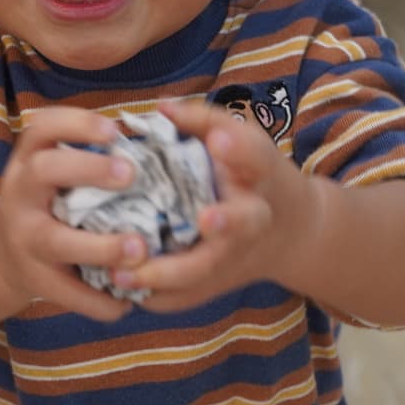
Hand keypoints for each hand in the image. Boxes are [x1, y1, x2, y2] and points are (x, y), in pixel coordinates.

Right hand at [0, 107, 149, 323]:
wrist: (5, 253)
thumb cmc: (52, 201)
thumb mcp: (56, 171)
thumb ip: (94, 158)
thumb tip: (165, 140)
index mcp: (30, 160)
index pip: (42, 128)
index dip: (77, 125)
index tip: (115, 130)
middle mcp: (22, 194)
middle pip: (45, 171)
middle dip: (89, 171)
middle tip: (132, 174)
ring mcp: (26, 238)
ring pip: (56, 241)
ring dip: (100, 246)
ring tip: (140, 249)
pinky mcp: (36, 279)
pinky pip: (68, 292)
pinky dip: (99, 301)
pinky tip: (127, 302)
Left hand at [115, 100, 325, 313]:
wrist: (289, 233)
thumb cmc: (252, 175)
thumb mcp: (239, 139)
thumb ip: (203, 121)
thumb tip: (160, 107)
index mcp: (260, 175)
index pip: (256, 156)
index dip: (238, 149)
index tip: (218, 142)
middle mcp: (253, 219)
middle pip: (242, 224)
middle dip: (224, 223)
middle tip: (202, 219)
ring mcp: (236, 256)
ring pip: (204, 271)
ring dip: (165, 275)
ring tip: (121, 273)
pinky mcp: (216, 284)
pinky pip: (183, 297)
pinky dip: (151, 297)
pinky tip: (114, 289)